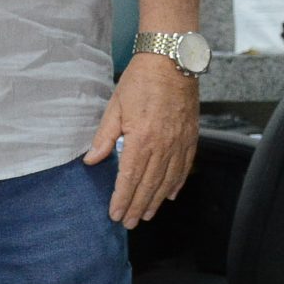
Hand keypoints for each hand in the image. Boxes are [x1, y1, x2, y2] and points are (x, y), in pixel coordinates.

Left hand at [83, 51, 198, 229]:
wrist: (171, 60)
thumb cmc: (140, 81)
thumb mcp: (115, 107)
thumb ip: (104, 137)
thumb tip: (92, 160)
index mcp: (141, 139)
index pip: (130, 178)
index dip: (122, 199)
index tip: (115, 214)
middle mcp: (163, 145)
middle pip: (149, 185)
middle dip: (137, 206)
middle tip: (128, 223)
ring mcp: (180, 142)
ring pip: (167, 180)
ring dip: (155, 201)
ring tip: (146, 215)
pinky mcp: (191, 137)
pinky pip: (184, 167)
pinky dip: (177, 183)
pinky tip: (170, 195)